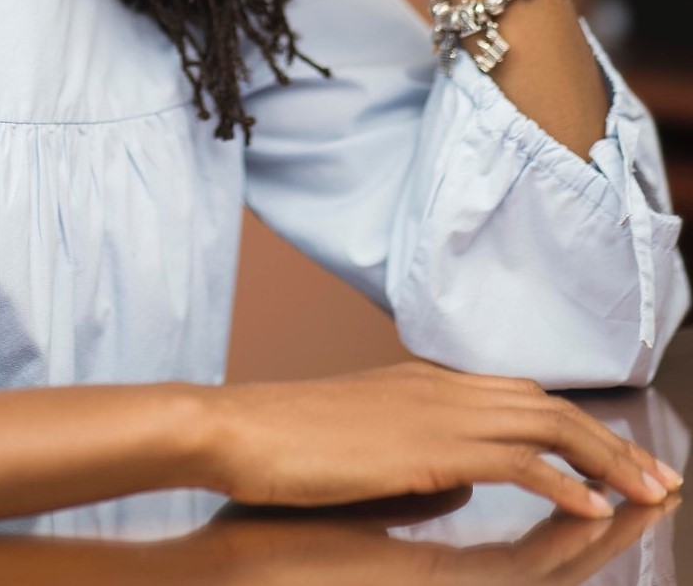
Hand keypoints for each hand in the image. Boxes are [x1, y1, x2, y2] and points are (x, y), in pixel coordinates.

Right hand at [199, 362, 681, 518]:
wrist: (238, 430)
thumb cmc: (283, 437)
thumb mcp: (362, 435)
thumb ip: (418, 448)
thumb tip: (463, 475)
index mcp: (422, 381)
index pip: (519, 395)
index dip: (575, 425)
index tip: (614, 457)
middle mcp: (438, 386)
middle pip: (547, 406)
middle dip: (609, 442)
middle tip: (658, 476)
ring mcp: (435, 412)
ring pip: (547, 426)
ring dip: (606, 459)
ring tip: (648, 492)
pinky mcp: (429, 448)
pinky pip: (517, 460)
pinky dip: (562, 481)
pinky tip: (591, 507)